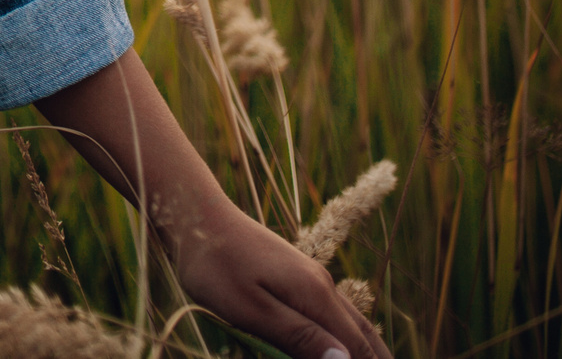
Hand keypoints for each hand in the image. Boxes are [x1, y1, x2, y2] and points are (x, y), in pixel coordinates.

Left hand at [164, 204, 389, 358]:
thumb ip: (297, 335)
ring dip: (366, 349)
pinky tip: (345, 342)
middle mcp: (321, 286)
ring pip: (352, 321)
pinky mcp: (294, 275)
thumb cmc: (215, 265)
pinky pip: (335, 311)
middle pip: (363, 335)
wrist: (195, 215)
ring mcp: (309, 278)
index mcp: (315, 296)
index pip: (357, 347)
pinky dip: (349, 333)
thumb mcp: (250, 308)